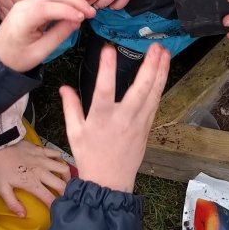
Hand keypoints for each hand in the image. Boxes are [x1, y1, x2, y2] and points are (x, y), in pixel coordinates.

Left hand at [0, 0, 95, 70]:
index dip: (68, 10)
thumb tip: (77, 21)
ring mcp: (26, 2)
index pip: (48, 7)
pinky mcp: (29, 4)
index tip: (84, 17)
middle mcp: (24, 5)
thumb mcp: (39, 52)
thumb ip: (58, 35)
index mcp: (24, 18)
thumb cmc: (16, 58)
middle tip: (94, 5)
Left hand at [0, 141, 71, 217]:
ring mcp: (43, 160)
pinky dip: (60, 160)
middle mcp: (42, 172)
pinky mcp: (42, 150)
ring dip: (67, 177)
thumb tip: (23, 216)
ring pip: (63, 168)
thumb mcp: (1, 187)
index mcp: (32, 183)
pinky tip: (58, 164)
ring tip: (66, 182)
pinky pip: (57, 154)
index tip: (58, 211)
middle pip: (61, 185)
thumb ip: (12, 203)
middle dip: (66, 193)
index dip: (55, 206)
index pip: (49, 198)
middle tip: (67, 198)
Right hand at [59, 42, 169, 191]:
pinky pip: (155, 103)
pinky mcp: (146, 127)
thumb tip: (63, 87)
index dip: (107, 68)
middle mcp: (123, 118)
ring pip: (153, 94)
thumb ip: (70, 107)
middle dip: (150, 66)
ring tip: (164, 53)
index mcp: (101, 118)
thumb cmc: (90, 158)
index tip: (108, 48)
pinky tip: (162, 73)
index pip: (104, 89)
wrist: (109, 182)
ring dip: (160, 72)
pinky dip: (160, 86)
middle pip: (140, 89)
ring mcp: (138, 123)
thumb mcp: (74, 133)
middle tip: (155, 47)